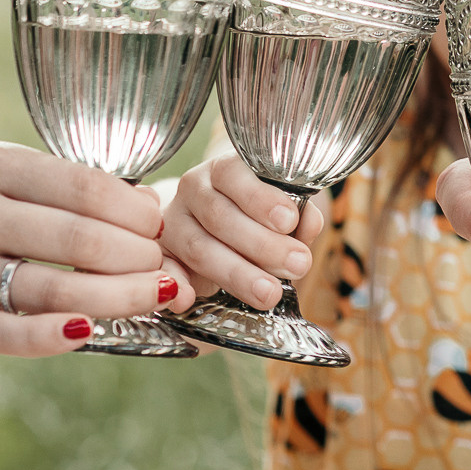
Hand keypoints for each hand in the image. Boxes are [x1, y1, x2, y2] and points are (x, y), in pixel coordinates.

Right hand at [0, 141, 172, 356]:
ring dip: (121, 299)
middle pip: (83, 240)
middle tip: (171, 271)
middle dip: (142, 259)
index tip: (163, 226)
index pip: (87, 186)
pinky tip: (91, 334)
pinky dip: (58, 338)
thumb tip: (141, 209)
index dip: (140, 212)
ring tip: (156, 299)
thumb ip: (48, 189)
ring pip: (58, 291)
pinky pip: (12, 335)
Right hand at [157, 151, 325, 309]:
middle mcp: (193, 190)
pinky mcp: (162, 256)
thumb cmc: (255, 220)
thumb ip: (297, 217)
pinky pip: (164, 271)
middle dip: (261, 244)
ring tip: (270, 293)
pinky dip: (175, 286)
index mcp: (223, 170)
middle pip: (219, 215)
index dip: (261, 198)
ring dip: (236, 273)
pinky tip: (188, 300)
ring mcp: (172, 223)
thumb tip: (308, 222)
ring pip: (199, 247)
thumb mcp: (280, 213)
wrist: (212, 234)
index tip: (289, 220)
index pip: (234, 174)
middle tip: (298, 264)